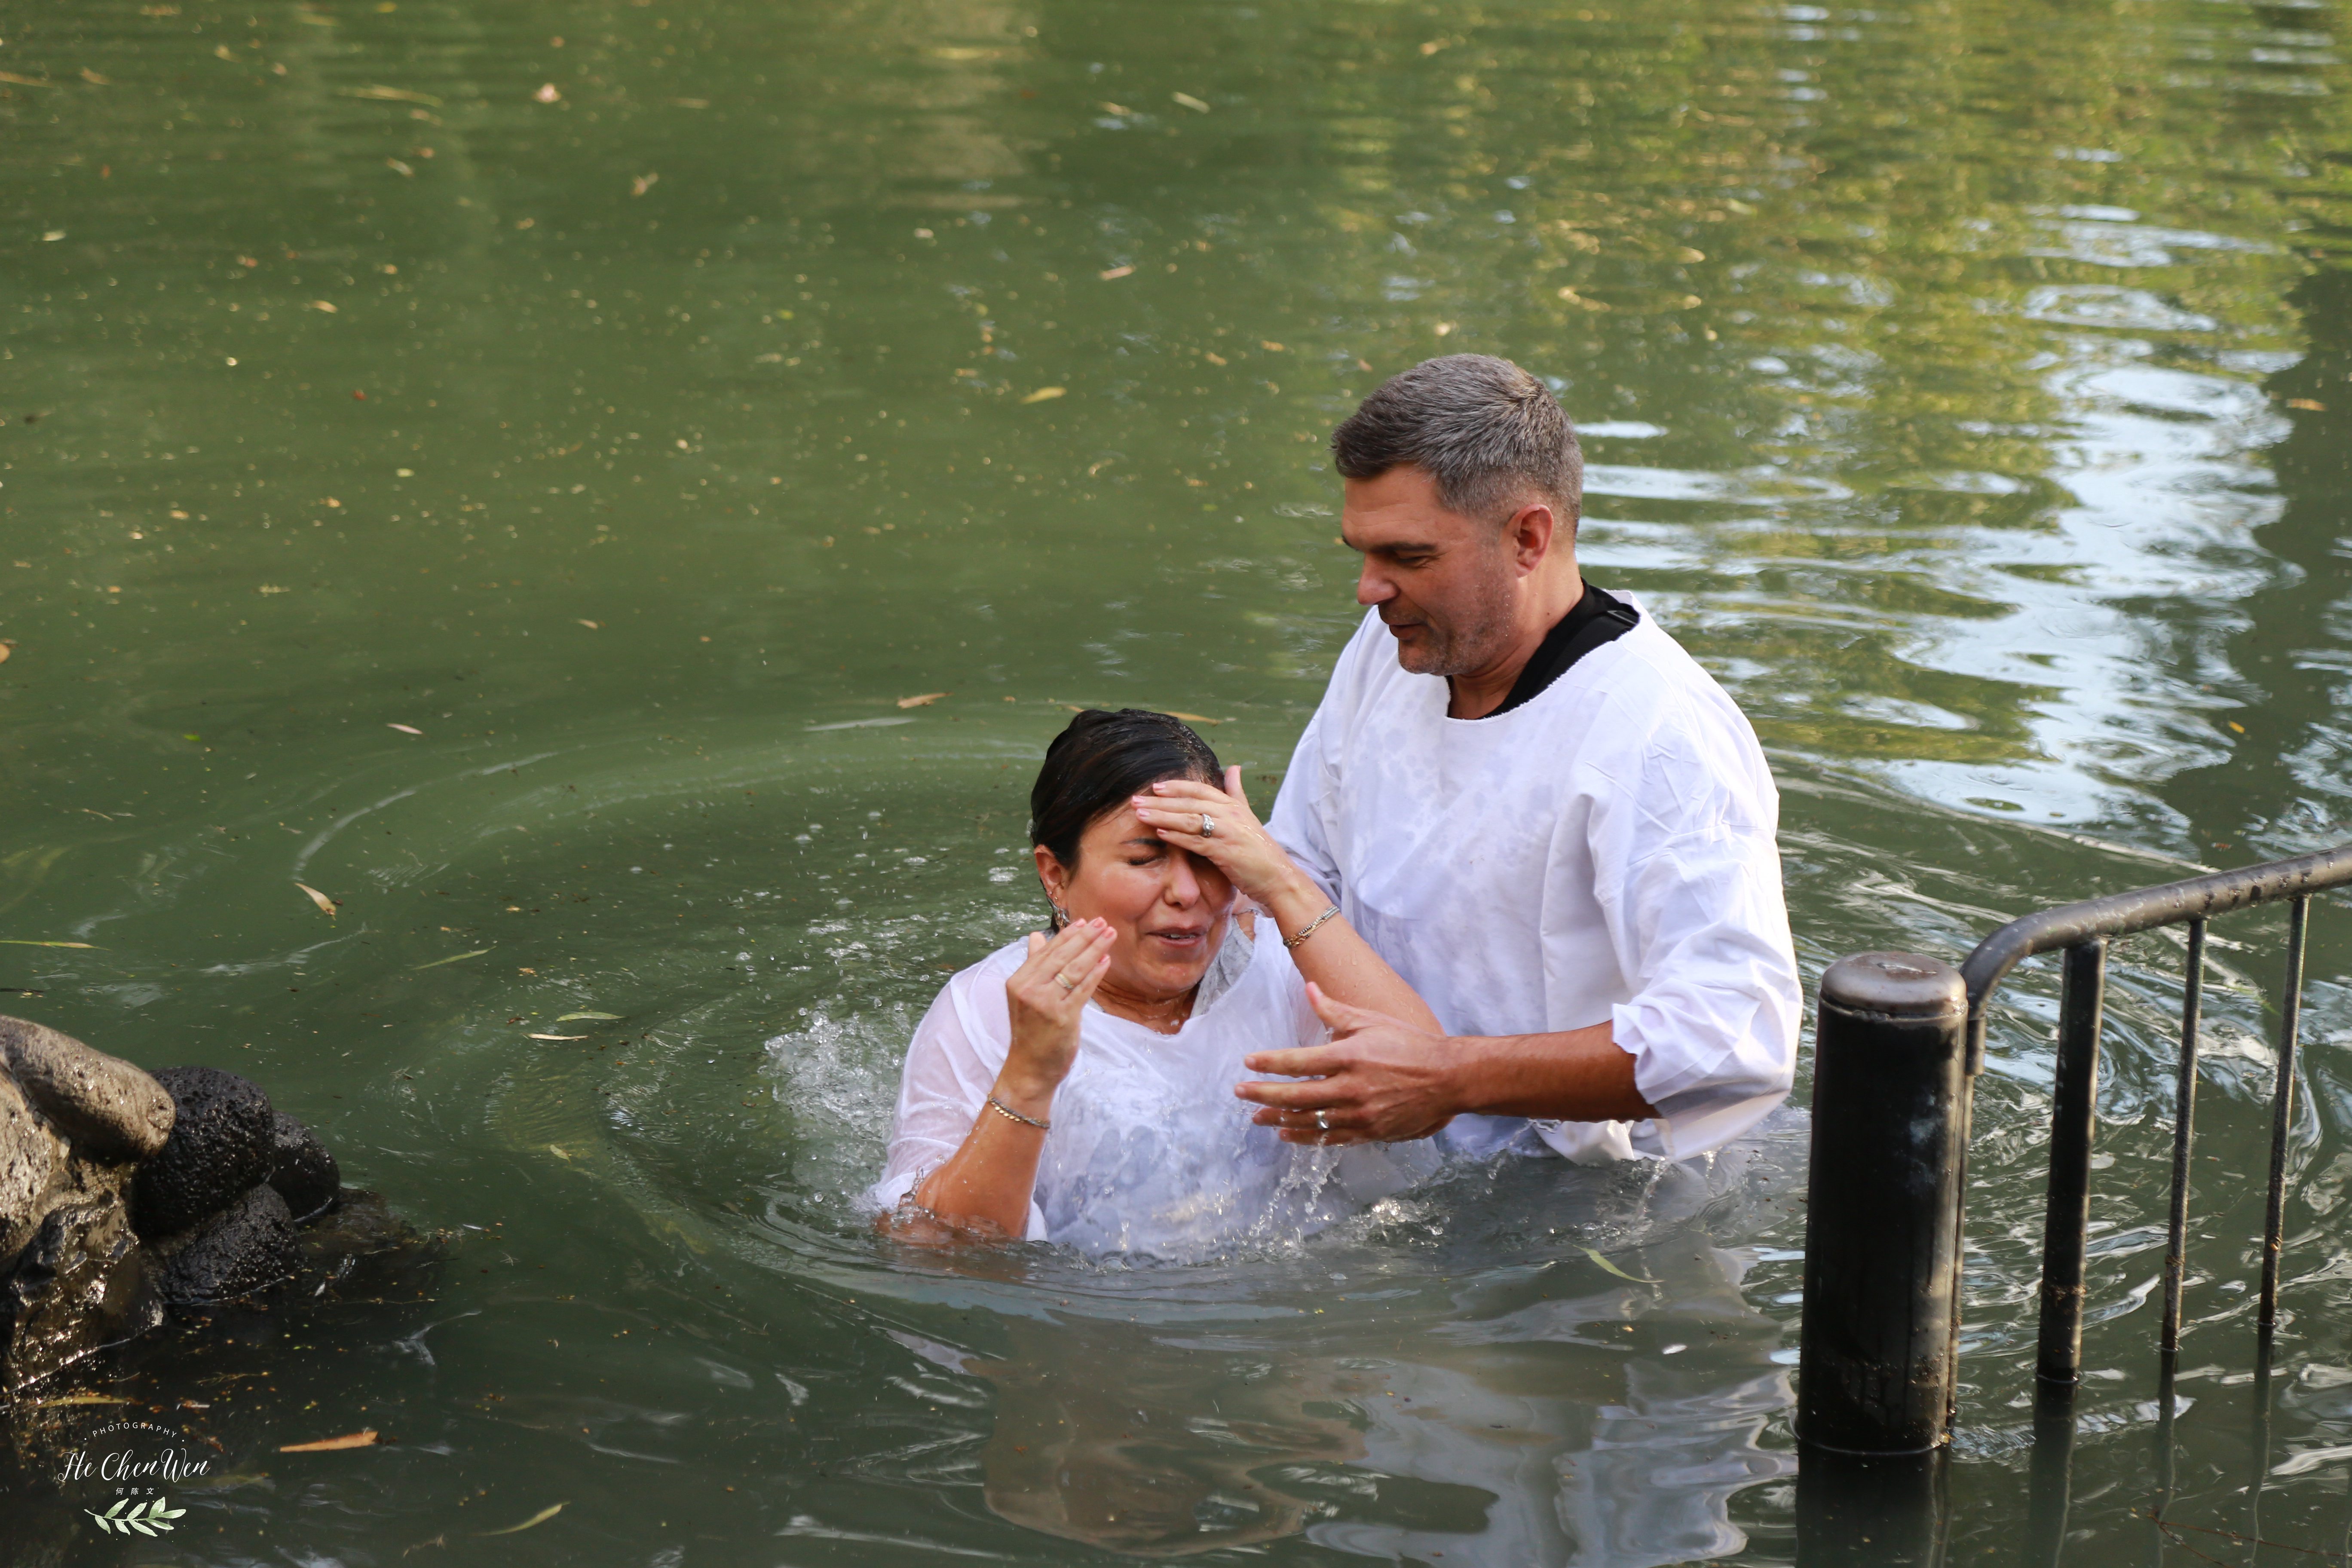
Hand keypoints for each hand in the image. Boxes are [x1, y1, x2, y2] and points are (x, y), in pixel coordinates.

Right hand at [1000, 919, 1112, 1106]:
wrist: (1030, 1068)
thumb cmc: (1030, 1032)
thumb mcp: (1025, 996)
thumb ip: (1033, 965)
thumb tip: (1036, 937)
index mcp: (1018, 981)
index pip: (1046, 951)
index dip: (1068, 935)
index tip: (1086, 921)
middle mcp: (1028, 989)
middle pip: (1061, 957)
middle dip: (1085, 937)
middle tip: (1103, 923)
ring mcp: (1044, 1003)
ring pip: (1073, 970)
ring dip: (1094, 950)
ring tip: (1109, 935)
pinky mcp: (1062, 1017)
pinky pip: (1082, 990)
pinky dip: (1095, 974)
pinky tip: (1106, 961)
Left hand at [1132, 767, 1319, 920]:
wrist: (1278, 877)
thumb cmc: (1259, 850)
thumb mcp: (1248, 816)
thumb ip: (1236, 792)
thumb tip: (1234, 767)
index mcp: (1233, 805)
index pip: (1200, 789)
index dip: (1176, 786)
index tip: (1155, 786)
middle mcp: (1230, 814)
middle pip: (1189, 802)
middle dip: (1160, 800)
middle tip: (1135, 799)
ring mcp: (1227, 831)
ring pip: (1189, 819)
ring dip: (1162, 815)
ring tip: (1140, 814)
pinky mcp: (1225, 851)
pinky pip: (1196, 841)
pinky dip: (1177, 836)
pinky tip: (1160, 833)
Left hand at [1233, 983, 1459, 1144]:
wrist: (1447, 1079)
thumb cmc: (1409, 1045)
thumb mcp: (1372, 1021)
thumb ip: (1336, 1011)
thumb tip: (1309, 989)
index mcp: (1349, 1056)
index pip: (1298, 1062)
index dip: (1269, 1064)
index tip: (1248, 1063)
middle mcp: (1350, 1088)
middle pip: (1296, 1095)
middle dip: (1263, 1095)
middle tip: (1240, 1093)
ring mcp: (1359, 1114)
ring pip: (1309, 1120)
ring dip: (1279, 1119)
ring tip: (1257, 1118)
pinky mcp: (1369, 1132)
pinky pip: (1330, 1138)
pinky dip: (1306, 1137)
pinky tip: (1287, 1134)